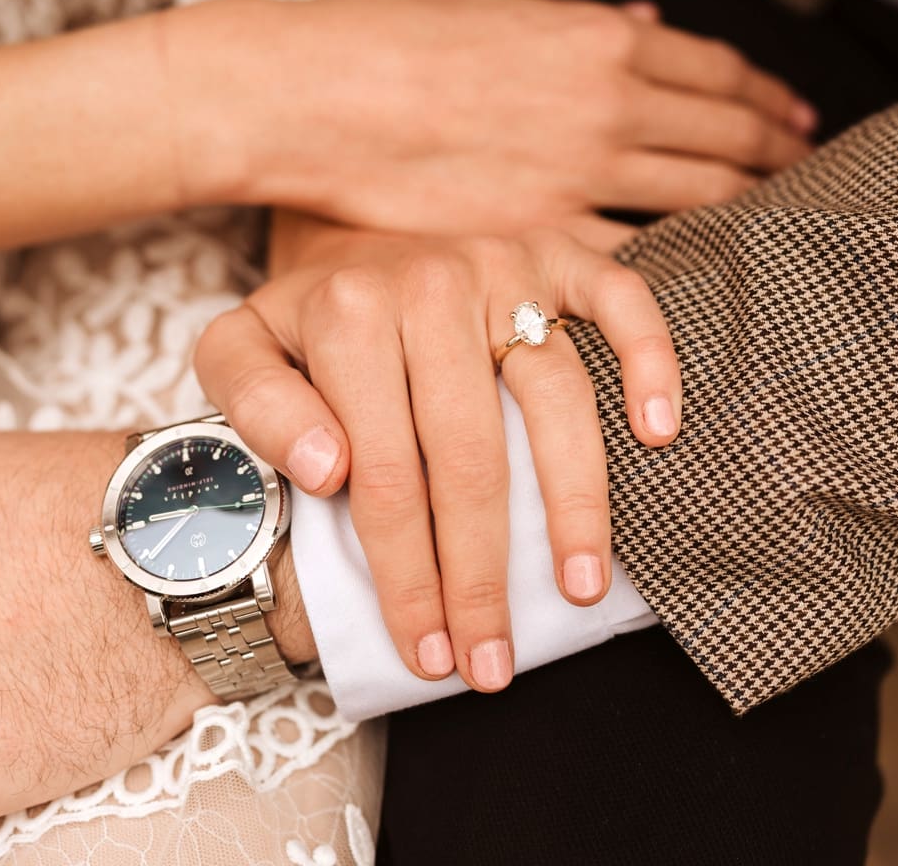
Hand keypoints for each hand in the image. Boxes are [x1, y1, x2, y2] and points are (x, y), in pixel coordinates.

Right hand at [166, 0, 815, 235]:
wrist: (310, 94)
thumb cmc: (384, 35)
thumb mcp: (494, 5)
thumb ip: (577, 22)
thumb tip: (644, 20)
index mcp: (599, 41)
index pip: (718, 70)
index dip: (768, 93)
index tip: (796, 112)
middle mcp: (607, 109)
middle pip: (727, 137)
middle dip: (779, 152)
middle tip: (810, 167)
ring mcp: (577, 182)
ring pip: (699, 200)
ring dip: (748, 209)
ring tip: (779, 222)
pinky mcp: (537, 243)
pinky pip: (630, 260)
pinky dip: (675, 264)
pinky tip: (698, 273)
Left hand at [193, 229, 679, 692]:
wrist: (353, 237)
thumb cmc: (305, 321)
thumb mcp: (239, 350)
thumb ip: (257, 406)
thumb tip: (332, 470)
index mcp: (350, 312)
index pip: (385, 472)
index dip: (406, 574)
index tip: (425, 650)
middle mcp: (434, 281)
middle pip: (471, 454)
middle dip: (482, 575)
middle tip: (492, 661)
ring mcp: (505, 265)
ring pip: (556, 395)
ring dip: (575, 503)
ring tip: (580, 590)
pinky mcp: (559, 252)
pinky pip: (622, 297)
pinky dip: (650, 360)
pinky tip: (657, 432)